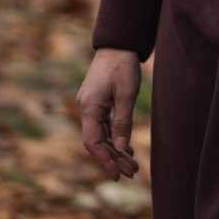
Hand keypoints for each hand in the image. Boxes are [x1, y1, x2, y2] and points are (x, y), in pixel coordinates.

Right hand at [75, 48, 141, 180]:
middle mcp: (86, 108)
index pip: (92, 142)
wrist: (118, 43)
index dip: (104, 160)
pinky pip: (104, 125)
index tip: (117, 174)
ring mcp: (91, 105)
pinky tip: (125, 148)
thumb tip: (119, 148)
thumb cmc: (122, 65)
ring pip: (101, 134)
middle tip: (132, 173)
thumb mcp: (126, 94)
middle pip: (97, 141)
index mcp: (89, 107)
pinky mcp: (97, 102)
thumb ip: (122, 122)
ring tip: (132, 165)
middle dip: (113, 158)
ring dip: (115, 150)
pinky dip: (114, 137)